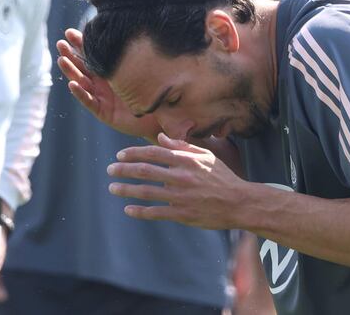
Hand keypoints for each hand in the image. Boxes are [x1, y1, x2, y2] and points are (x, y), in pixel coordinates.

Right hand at [57, 28, 161, 140]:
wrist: (161, 115)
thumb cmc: (153, 90)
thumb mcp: (141, 68)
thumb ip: (131, 54)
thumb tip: (129, 26)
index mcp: (110, 70)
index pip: (91, 55)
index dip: (79, 45)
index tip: (69, 32)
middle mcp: (103, 83)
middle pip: (82, 67)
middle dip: (70, 55)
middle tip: (60, 44)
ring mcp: (102, 97)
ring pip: (82, 83)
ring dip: (71, 72)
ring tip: (62, 60)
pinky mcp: (104, 112)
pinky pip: (89, 102)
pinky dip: (80, 93)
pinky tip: (72, 84)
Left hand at [106, 133, 244, 229]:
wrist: (239, 202)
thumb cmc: (222, 177)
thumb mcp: (205, 155)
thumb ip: (181, 146)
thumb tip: (160, 137)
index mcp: (186, 160)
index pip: (153, 152)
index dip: (134, 153)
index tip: (120, 155)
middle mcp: (181, 176)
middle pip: (145, 170)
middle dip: (124, 169)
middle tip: (110, 170)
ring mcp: (180, 196)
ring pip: (147, 191)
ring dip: (126, 189)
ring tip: (112, 188)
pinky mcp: (182, 213)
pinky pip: (156, 212)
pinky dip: (140, 211)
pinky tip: (128, 209)